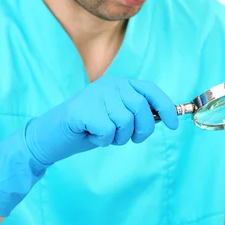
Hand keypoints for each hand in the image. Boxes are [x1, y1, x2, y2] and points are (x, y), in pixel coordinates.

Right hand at [25, 74, 178, 164]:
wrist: (52, 135)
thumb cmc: (88, 128)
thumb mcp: (117, 117)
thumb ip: (136, 113)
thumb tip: (164, 118)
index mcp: (120, 83)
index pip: (150, 90)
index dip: (166, 107)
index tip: (173, 126)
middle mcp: (111, 84)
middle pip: (142, 109)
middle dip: (140, 131)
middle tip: (126, 139)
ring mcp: (97, 94)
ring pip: (126, 122)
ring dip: (117, 137)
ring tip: (101, 134)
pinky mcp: (85, 108)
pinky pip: (108, 131)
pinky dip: (102, 140)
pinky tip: (90, 135)